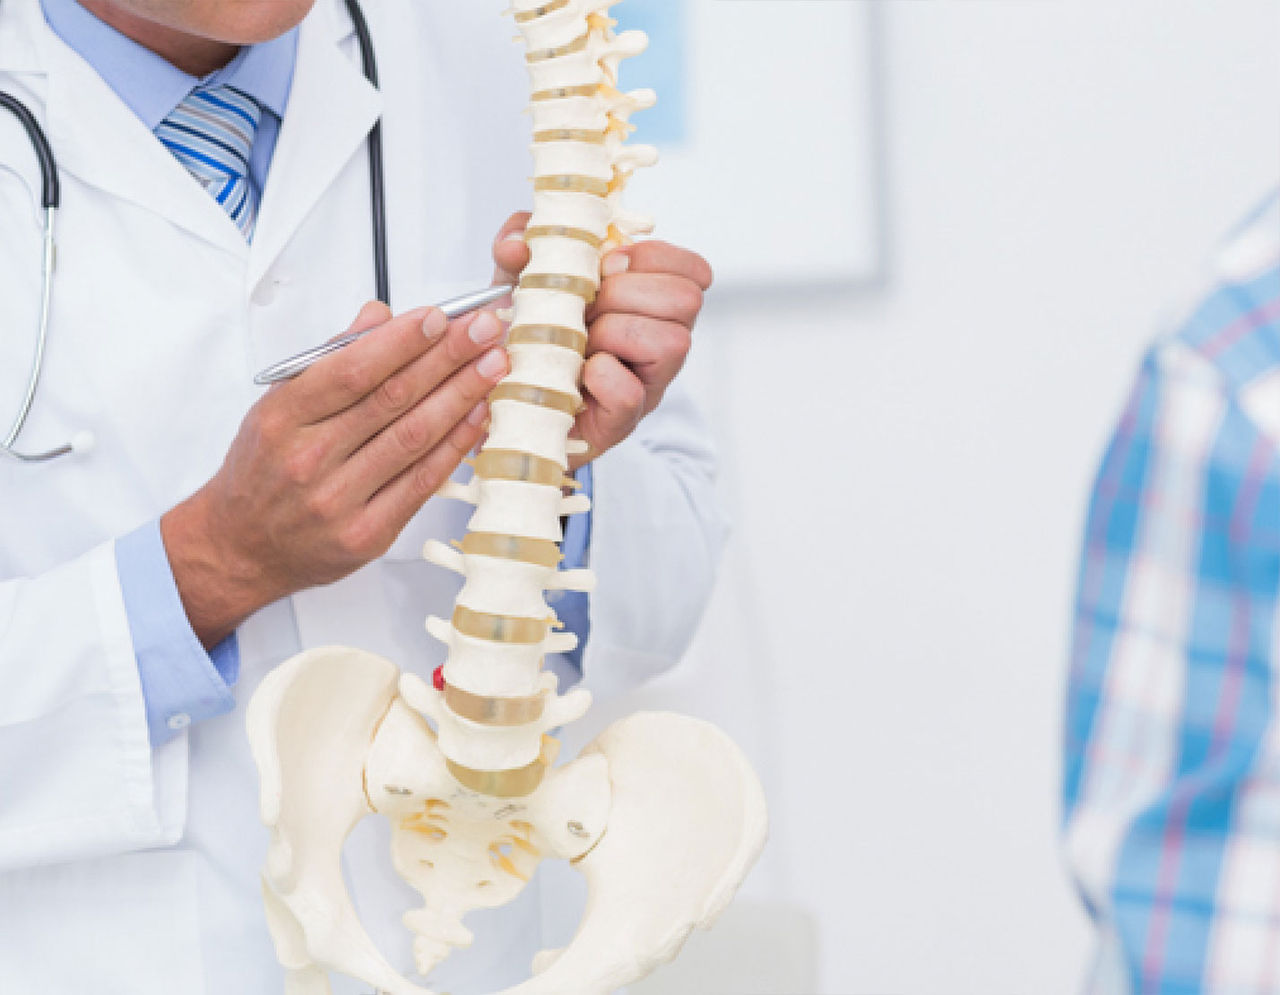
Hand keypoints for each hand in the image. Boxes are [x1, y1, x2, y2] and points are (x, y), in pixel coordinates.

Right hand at [161, 301, 509, 647]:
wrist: (239, 548)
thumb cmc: (262, 471)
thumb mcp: (277, 407)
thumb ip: (329, 360)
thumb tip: (380, 317)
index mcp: (282, 418)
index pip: (352, 370)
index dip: (403, 341)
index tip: (442, 316)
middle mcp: (308, 459)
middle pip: (392, 398)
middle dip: (447, 357)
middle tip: (485, 330)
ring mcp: (339, 501)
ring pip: (414, 438)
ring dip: (461, 396)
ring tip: (494, 365)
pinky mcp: (368, 535)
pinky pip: (422, 482)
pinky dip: (455, 446)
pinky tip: (479, 416)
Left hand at [493, 213, 712, 469]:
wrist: (508, 401)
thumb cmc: (529, 339)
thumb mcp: (521, 280)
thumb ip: (517, 246)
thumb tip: (516, 244)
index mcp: (651, 304)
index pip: (693, 270)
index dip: (651, 258)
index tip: (608, 267)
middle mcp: (662, 343)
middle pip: (686, 298)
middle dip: (626, 293)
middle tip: (588, 308)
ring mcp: (648, 385)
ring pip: (672, 342)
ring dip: (615, 331)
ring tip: (582, 342)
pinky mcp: (622, 421)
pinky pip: (629, 392)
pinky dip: (600, 376)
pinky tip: (579, 374)